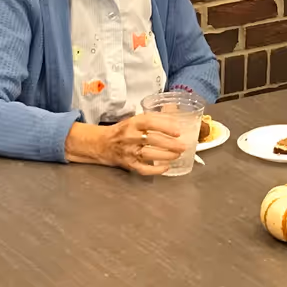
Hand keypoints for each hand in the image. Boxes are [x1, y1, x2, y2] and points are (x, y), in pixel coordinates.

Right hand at [69, 112, 190, 175]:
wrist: (103, 144)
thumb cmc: (123, 130)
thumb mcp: (135, 120)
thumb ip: (153, 118)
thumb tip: (175, 116)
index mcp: (133, 123)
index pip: (150, 122)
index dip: (165, 126)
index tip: (178, 131)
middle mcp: (130, 136)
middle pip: (153, 140)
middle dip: (171, 144)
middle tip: (183, 146)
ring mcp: (129, 151)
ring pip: (150, 154)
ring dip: (166, 155)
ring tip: (177, 155)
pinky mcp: (129, 164)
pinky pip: (144, 169)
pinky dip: (156, 169)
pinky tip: (166, 167)